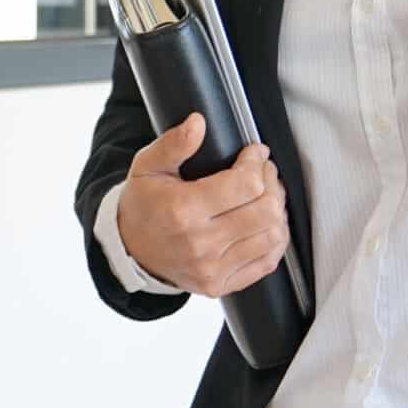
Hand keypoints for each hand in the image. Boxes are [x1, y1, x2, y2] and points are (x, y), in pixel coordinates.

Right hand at [116, 115, 290, 297]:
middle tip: (263, 172)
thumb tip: (198, 123)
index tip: (254, 153)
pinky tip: (266, 223)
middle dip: (271, 183)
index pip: (245, 184)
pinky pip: (267, 262)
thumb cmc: (143, 206)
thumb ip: (174, 144)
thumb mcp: (147, 167)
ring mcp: (212, 268)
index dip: (257, 162)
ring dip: (277, 210)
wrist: (130, 251)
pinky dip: (275, 239)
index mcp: (183, 210)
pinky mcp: (221, 285)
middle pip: (265, 210)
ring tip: (266, 195)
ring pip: (271, 235)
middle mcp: (200, 243)